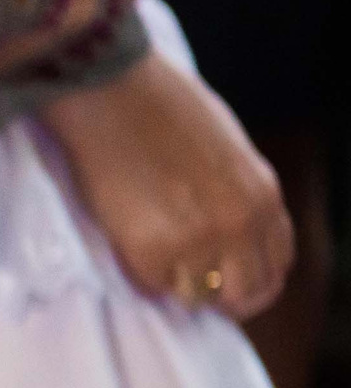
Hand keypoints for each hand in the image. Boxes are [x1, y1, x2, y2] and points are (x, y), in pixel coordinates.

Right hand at [41, 49, 291, 319]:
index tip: (230, 282)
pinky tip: (130, 242)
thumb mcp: (227, 150)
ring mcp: (196, 240)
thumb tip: (228, 230)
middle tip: (188, 282)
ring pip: (198, 296)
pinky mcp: (150, 250)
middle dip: (219, 294)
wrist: (110, 90)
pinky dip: (142, 274)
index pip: (277, 263)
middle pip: (245, 293)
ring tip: (154, 255)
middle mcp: (239, 224)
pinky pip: (153, 286)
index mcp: (263, 195)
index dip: (254, 280)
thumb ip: (237, 193)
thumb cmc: (159, 106)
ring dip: (177, 283)